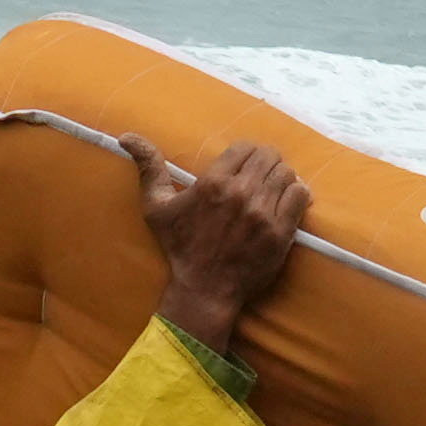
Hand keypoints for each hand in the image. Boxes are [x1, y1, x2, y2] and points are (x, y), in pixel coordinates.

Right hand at [135, 136, 315, 350]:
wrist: (204, 290)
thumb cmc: (179, 247)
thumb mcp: (156, 207)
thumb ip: (148, 167)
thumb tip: (126, 136)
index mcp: (213, 183)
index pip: (245, 147)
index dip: (246, 154)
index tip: (243, 166)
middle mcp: (240, 194)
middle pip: (269, 156)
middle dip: (266, 162)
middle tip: (260, 176)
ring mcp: (262, 214)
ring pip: (286, 174)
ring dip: (281, 178)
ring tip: (272, 189)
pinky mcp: (280, 232)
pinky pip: (299, 196)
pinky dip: (296, 194)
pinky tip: (286, 201)